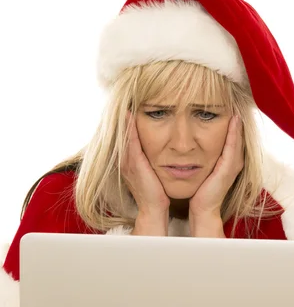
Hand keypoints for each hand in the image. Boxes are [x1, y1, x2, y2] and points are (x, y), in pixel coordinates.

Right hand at [123, 113, 169, 234]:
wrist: (154, 208)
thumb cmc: (156, 191)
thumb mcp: (151, 171)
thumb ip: (151, 159)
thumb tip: (159, 149)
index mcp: (130, 161)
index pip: (127, 136)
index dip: (126, 122)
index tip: (129, 105)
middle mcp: (125, 160)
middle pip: (122, 133)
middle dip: (122, 117)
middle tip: (124, 97)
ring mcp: (128, 162)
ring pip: (124, 135)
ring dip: (124, 119)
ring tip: (125, 101)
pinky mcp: (134, 165)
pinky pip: (130, 143)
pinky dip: (129, 129)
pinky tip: (130, 116)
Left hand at [189, 115, 243, 236]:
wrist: (202, 208)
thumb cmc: (201, 189)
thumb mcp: (203, 167)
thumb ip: (204, 155)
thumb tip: (194, 141)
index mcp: (228, 160)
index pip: (232, 137)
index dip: (232, 122)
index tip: (228, 106)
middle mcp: (234, 161)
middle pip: (238, 135)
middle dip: (237, 119)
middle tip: (235, 101)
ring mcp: (233, 165)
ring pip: (238, 139)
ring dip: (238, 123)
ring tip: (236, 106)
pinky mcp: (229, 169)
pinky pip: (232, 147)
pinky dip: (234, 134)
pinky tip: (233, 121)